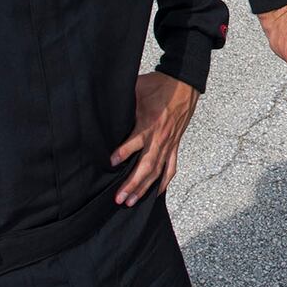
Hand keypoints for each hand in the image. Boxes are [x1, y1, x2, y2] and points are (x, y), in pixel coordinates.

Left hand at [112, 72, 198, 205]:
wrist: (184, 84)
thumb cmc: (158, 85)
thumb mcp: (137, 88)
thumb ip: (123, 99)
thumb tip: (102, 101)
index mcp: (150, 124)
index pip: (135, 142)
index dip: (123, 153)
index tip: (110, 163)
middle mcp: (160, 138)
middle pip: (146, 165)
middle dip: (132, 183)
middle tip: (119, 198)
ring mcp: (169, 144)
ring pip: (157, 171)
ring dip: (144, 188)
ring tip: (131, 202)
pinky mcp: (175, 145)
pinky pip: (171, 168)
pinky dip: (164, 182)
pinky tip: (155, 193)